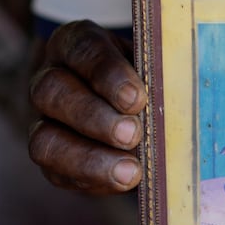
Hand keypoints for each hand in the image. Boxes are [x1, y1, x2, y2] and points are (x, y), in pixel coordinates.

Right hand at [27, 20, 144, 194]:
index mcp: (74, 43)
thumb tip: (182, 90)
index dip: (108, 74)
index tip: (137, 98)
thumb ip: (158, 70)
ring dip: (88, 158)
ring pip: (44, 138)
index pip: (83, 49)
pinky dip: (90, 178)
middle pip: (52, 91)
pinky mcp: (49, 155)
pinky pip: (56, 171)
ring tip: (129, 170)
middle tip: (133, 134)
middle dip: (94, 117)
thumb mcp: (150, 60)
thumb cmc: (143, 73)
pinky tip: (120, 180)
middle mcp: (50, 77)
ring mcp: (42, 119)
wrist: (127, 102)